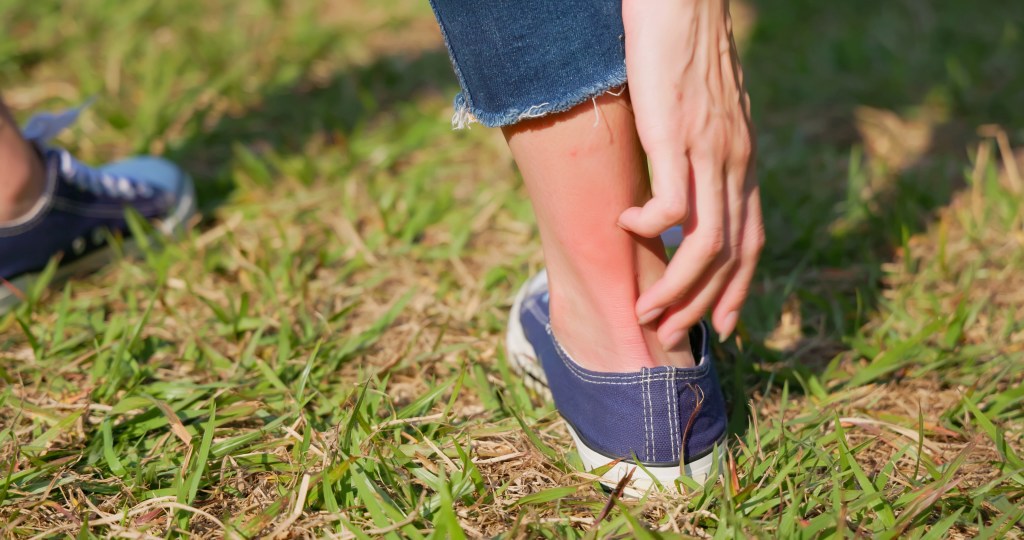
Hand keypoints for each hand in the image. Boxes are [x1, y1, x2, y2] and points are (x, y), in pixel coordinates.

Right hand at [619, 0, 763, 346]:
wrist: (682, 1)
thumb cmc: (683, 50)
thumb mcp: (702, 112)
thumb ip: (699, 152)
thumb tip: (681, 184)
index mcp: (743, 160)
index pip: (753, 240)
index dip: (739, 290)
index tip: (722, 328)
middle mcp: (735, 163)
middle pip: (731, 255)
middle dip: (702, 305)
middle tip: (668, 332)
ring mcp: (709, 151)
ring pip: (706, 245)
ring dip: (676, 287)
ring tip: (646, 308)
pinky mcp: (676, 136)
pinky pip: (673, 206)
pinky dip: (651, 228)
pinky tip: (627, 225)